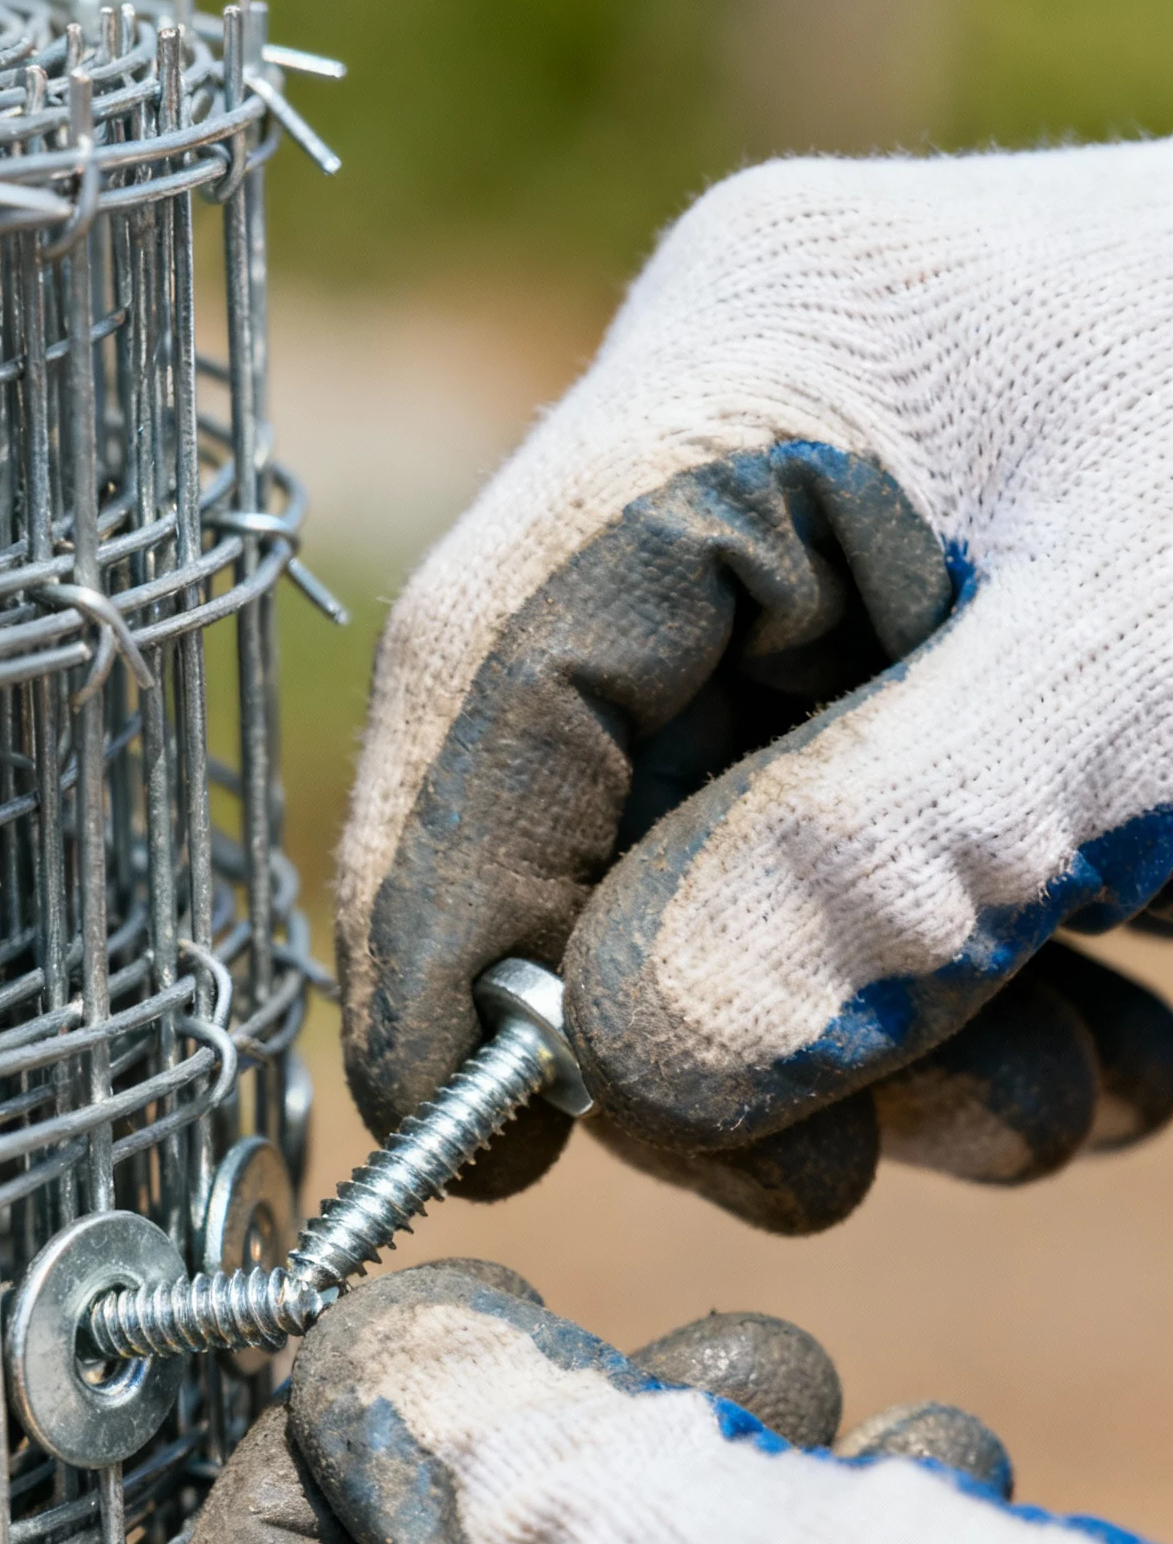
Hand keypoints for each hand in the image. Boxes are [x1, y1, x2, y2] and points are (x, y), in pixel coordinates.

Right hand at [339, 144, 1172, 1230]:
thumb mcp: (1128, 697)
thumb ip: (866, 869)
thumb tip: (626, 1057)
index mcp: (764, 366)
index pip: (492, 663)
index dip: (439, 915)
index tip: (452, 1139)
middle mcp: (762, 454)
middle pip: (599, 800)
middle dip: (719, 1028)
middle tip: (838, 1178)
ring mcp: (846, 562)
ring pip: (726, 877)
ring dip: (877, 1051)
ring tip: (1080, 1088)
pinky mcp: (930, 668)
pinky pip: (852, 880)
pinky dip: (961, 1012)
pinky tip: (1115, 1028)